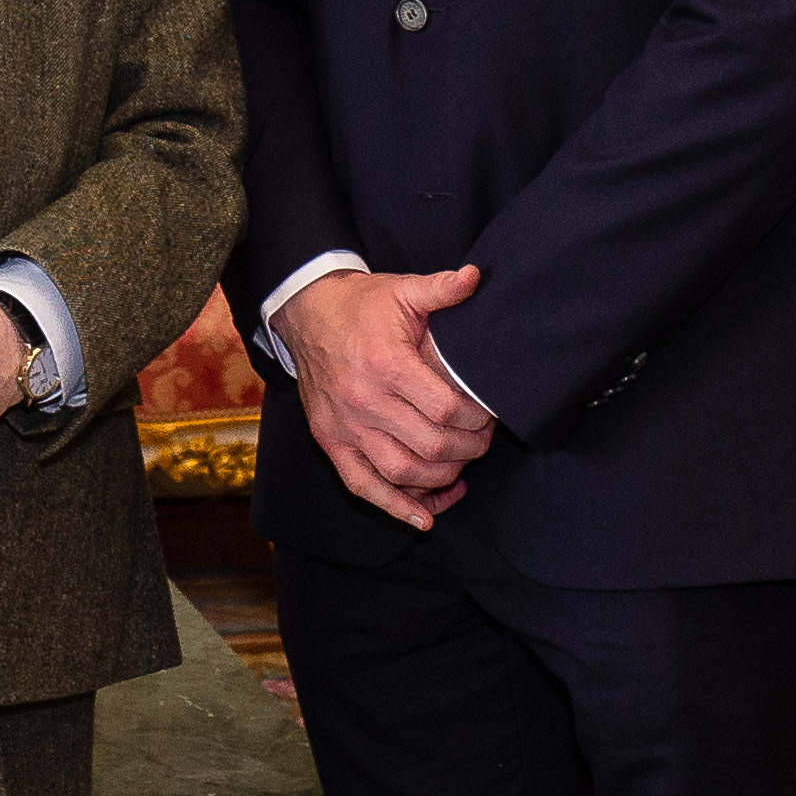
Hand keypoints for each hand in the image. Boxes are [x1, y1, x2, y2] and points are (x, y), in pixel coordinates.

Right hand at [268, 265, 493, 532]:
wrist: (305, 313)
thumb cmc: (361, 305)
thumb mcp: (401, 290)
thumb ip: (441, 288)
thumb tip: (477, 277)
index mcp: (385, 364)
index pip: (447, 411)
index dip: (479, 419)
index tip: (490, 414)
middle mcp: (363, 400)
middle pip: (432, 447)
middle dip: (469, 450)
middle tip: (482, 441)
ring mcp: (344, 425)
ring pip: (402, 472)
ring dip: (441, 479)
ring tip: (460, 467)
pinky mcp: (330, 440)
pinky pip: (362, 485)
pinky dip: (395, 507)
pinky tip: (425, 517)